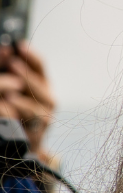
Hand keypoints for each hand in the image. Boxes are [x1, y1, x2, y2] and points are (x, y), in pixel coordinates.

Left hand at [0, 41, 56, 162]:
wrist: (20, 146)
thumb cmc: (15, 115)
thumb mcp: (13, 90)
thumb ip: (9, 72)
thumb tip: (6, 51)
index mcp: (41, 85)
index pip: (39, 65)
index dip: (31, 55)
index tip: (19, 46)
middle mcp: (47, 99)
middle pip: (38, 81)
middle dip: (25, 72)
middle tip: (12, 63)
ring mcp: (44, 116)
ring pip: (37, 100)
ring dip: (23, 91)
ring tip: (10, 86)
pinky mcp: (38, 131)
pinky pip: (29, 117)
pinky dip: (18, 108)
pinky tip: (9, 102)